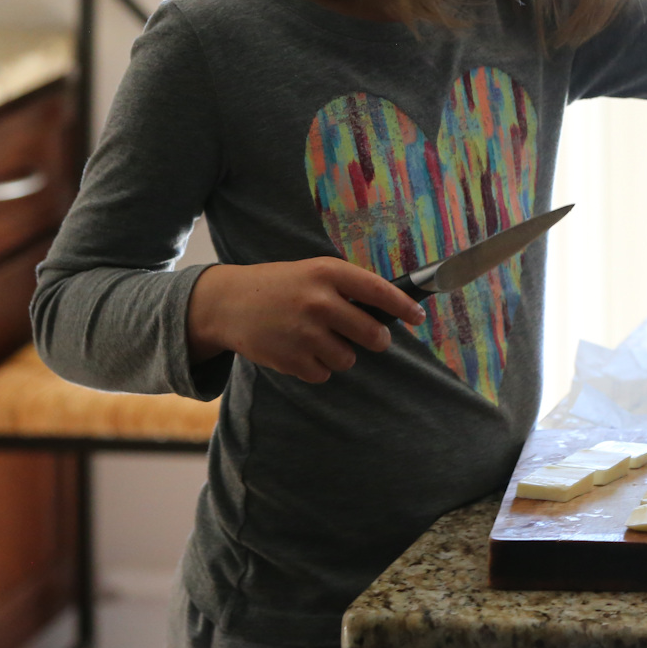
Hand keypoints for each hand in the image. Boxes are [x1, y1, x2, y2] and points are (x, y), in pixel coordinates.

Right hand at [185, 258, 426, 382]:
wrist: (227, 303)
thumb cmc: (281, 286)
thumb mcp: (314, 273)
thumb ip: (348, 288)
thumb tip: (391, 312)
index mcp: (327, 273)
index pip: (379, 291)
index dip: (404, 306)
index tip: (419, 317)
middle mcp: (319, 301)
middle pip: (371, 333)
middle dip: (377, 340)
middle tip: (374, 339)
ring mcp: (304, 332)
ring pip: (348, 359)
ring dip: (341, 354)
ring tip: (318, 339)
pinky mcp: (291, 359)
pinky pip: (324, 374)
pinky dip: (317, 368)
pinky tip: (300, 350)